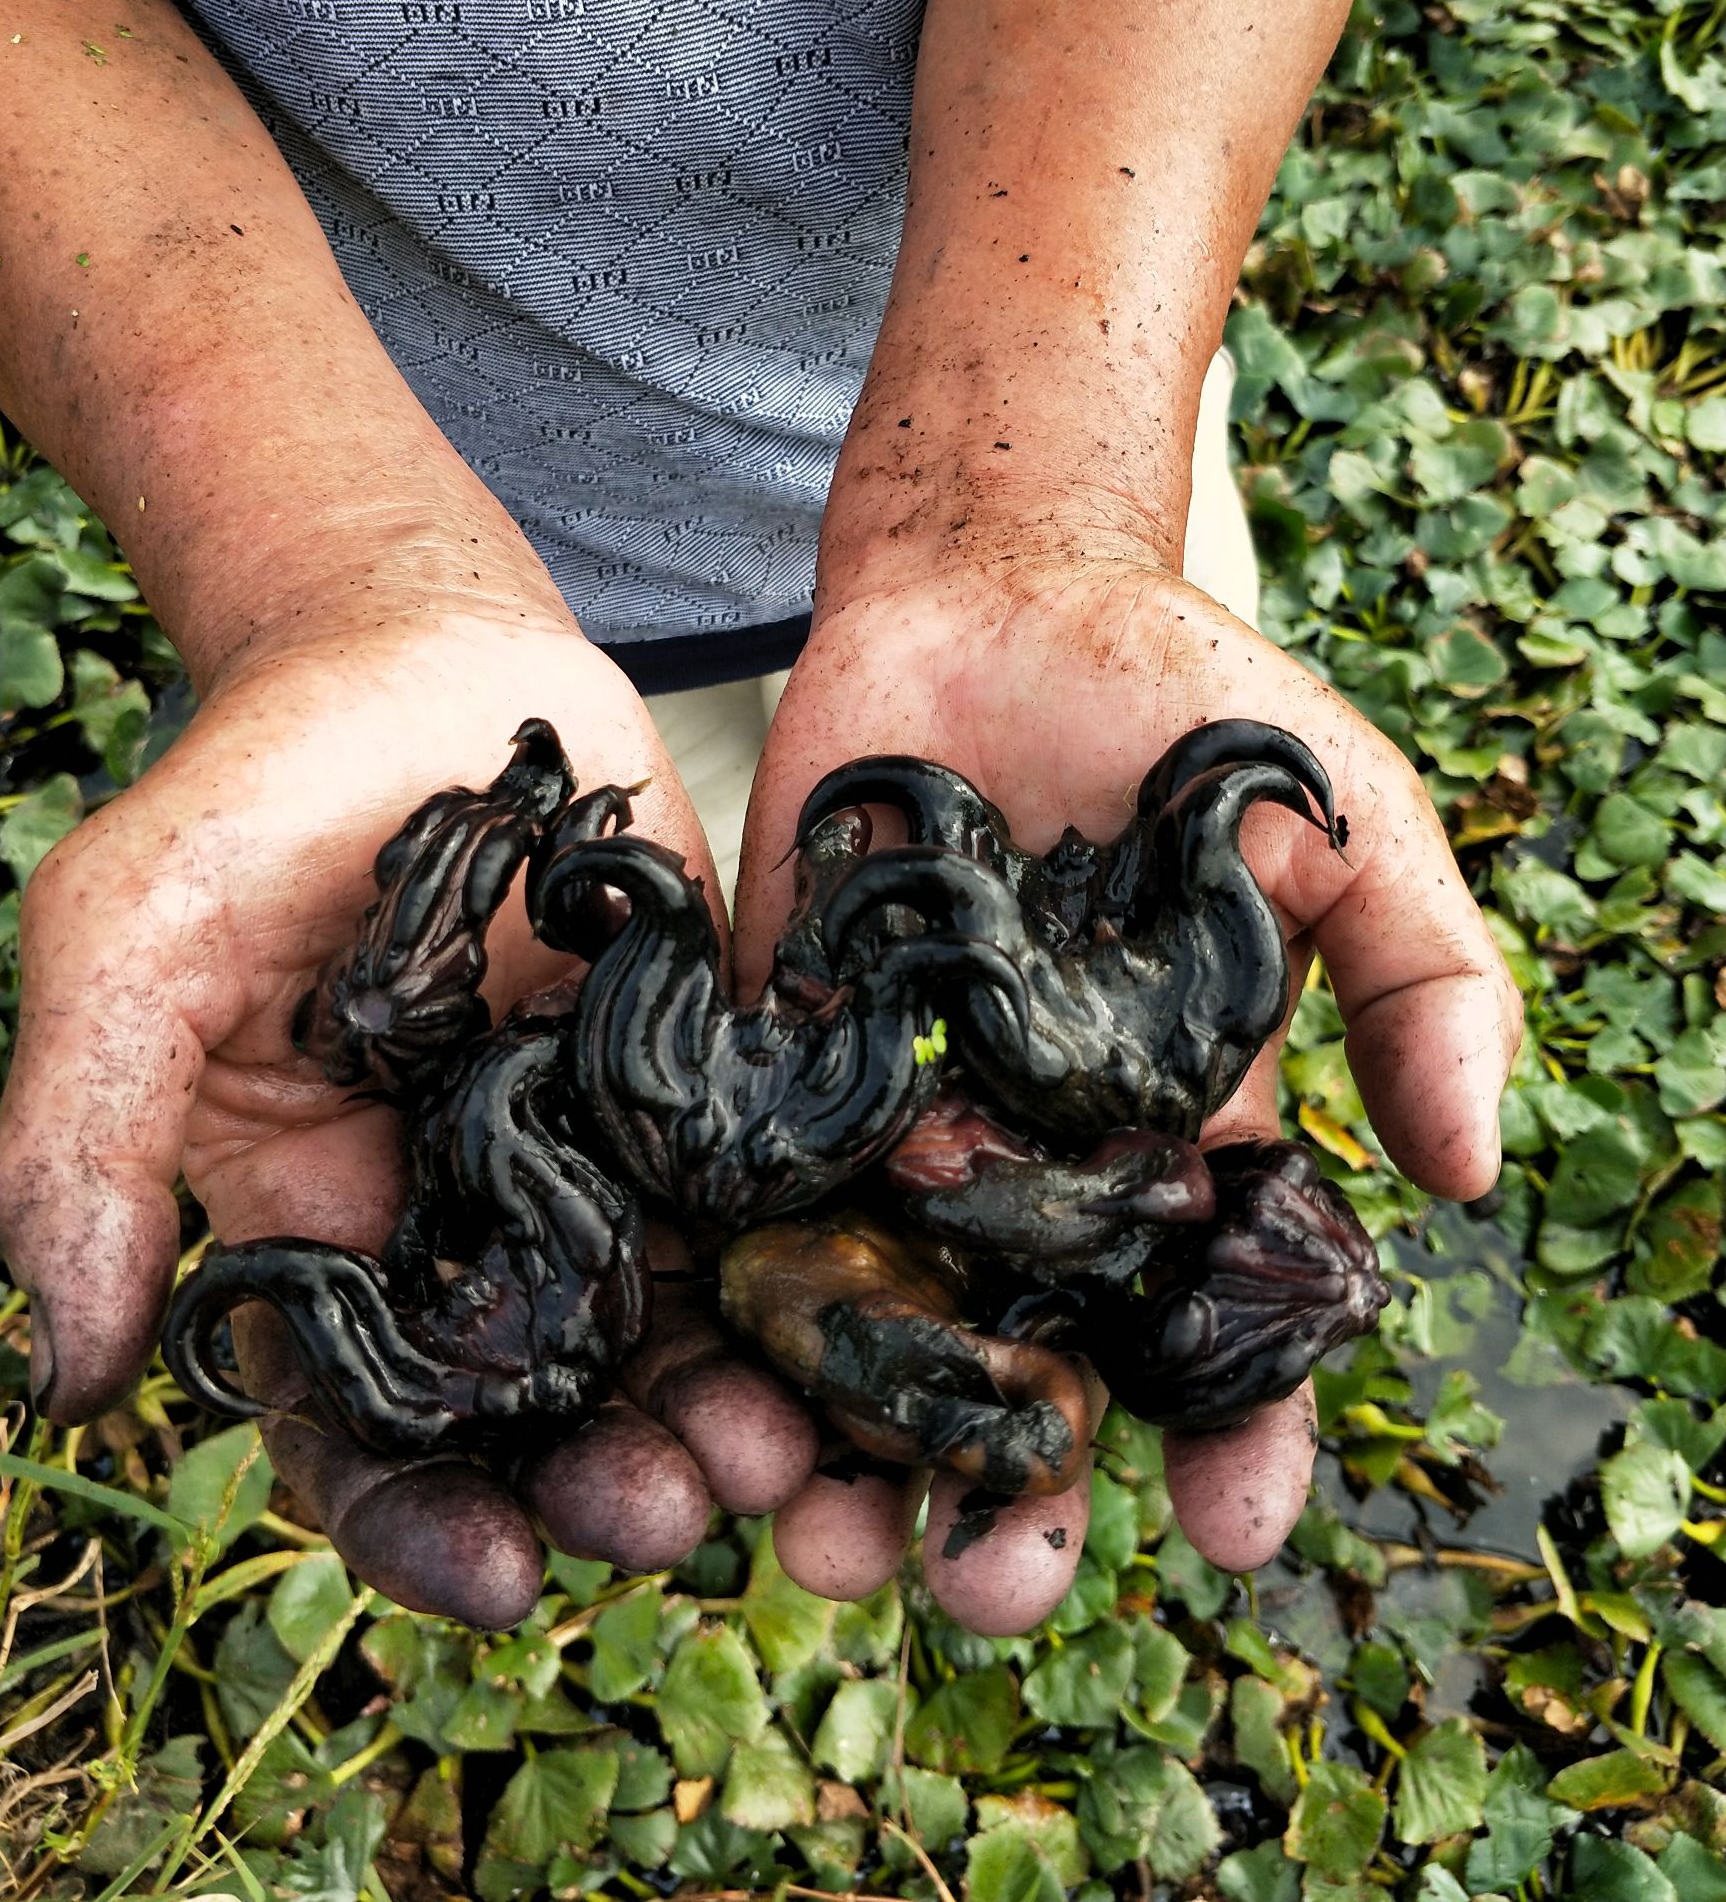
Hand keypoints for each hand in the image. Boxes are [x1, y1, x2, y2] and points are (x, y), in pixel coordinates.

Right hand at [0, 607, 824, 1627]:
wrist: (421, 649)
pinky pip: (756, 1201)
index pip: (356, 1426)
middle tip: (674, 1513)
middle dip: (597, 1481)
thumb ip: (85, 1133)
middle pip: (534, 1411)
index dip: (416, 1521)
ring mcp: (590, 1158)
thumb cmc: (252, 790)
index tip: (498, 1577)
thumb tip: (71, 1374)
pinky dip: (798, 1271)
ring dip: (719, 1408)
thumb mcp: (131, 938)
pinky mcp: (694, 1082)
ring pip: (661, 1331)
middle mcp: (462, 1224)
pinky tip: (853, 1311)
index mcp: (319, 1230)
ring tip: (782, 1450)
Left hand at [733, 547, 1519, 1630]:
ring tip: (824, 1545)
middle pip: (1029, 1363)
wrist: (997, 587)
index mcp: (1176, 1141)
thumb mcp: (1341, 825)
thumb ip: (1425, 982)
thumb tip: (1474, 1178)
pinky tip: (707, 1386)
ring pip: (875, 1322)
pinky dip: (726, 1295)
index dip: (1238, 1435)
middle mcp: (1032, 1162)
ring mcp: (894, 1117)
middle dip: (1015, 1489)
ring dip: (848, 1444)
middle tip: (989, 1594)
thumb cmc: (1189, 702)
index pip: (1214, 1325)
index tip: (1237, 1533)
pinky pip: (744, 1193)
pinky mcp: (773, 1058)